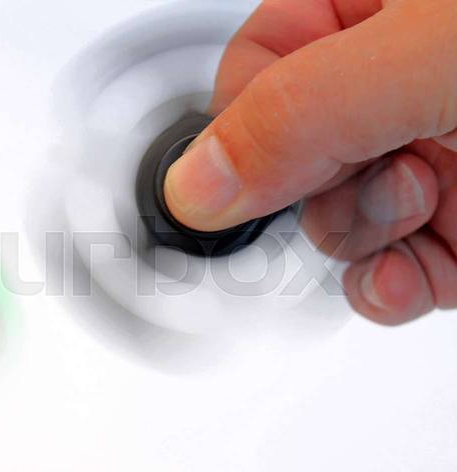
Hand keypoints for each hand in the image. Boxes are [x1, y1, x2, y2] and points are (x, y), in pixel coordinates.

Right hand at [164, 0, 456, 324]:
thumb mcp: (426, 56)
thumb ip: (299, 113)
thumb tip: (192, 187)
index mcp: (369, 8)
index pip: (254, 67)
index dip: (243, 131)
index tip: (243, 181)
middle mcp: (393, 83)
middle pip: (288, 162)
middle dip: (311, 195)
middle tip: (352, 179)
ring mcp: (431, 152)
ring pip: (337, 225)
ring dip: (357, 243)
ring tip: (412, 207)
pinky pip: (394, 270)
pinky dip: (387, 291)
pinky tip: (396, 283)